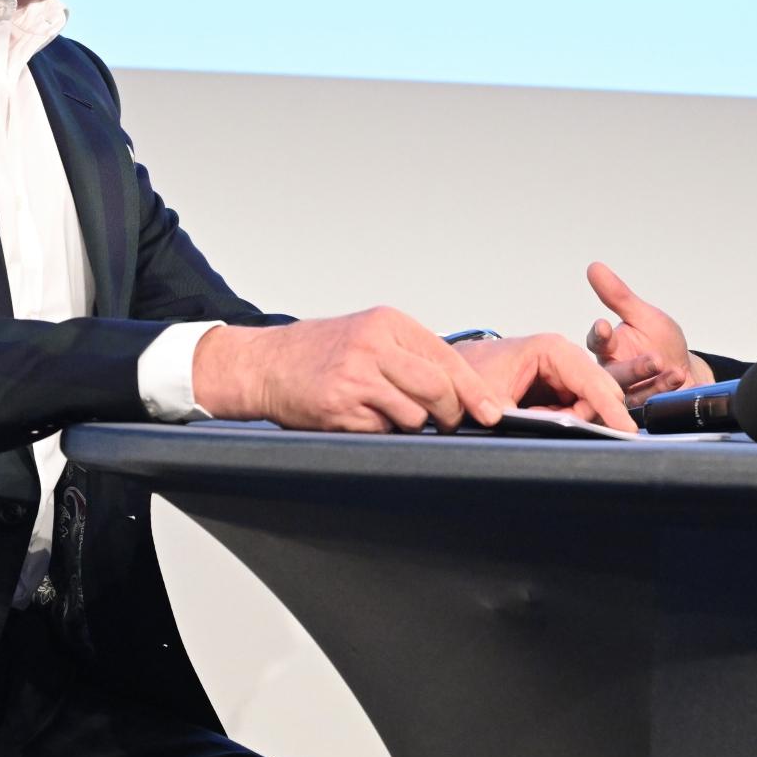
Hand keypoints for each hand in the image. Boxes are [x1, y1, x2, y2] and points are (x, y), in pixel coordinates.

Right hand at [193, 307, 496, 432]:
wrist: (264, 364)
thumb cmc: (319, 351)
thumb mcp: (369, 334)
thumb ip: (410, 354)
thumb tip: (461, 389)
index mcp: (388, 323)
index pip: (448, 359)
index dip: (475, 391)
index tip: (493, 411)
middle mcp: (374, 345)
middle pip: (438, 390)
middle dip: (451, 415)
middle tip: (449, 423)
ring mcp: (355, 377)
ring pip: (414, 416)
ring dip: (412, 425)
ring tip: (389, 414)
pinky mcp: (339, 408)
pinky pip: (382, 432)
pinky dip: (381, 432)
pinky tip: (363, 418)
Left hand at [452, 334, 638, 431]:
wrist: (451, 371)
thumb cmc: (468, 371)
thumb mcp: (487, 396)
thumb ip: (514, 414)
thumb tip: (535, 431)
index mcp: (552, 350)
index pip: (592, 380)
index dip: (610, 407)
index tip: (625, 431)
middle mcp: (562, 360)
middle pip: (596, 395)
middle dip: (586, 417)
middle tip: (552, 424)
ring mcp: (561, 376)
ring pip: (586, 407)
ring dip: (569, 422)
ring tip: (532, 416)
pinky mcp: (557, 392)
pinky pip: (572, 412)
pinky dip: (560, 423)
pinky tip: (534, 419)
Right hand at [584, 261, 712, 399]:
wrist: (686, 372)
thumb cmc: (662, 343)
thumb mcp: (643, 315)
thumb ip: (618, 295)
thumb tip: (595, 267)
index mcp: (610, 348)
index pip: (598, 342)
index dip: (600, 335)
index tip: (603, 328)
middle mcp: (615, 373)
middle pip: (614, 374)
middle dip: (632, 367)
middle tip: (653, 360)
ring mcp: (631, 393)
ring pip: (633, 392)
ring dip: (653, 382)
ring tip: (671, 370)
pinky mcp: (647, 408)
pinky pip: (651, 404)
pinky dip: (665, 391)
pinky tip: (677, 379)